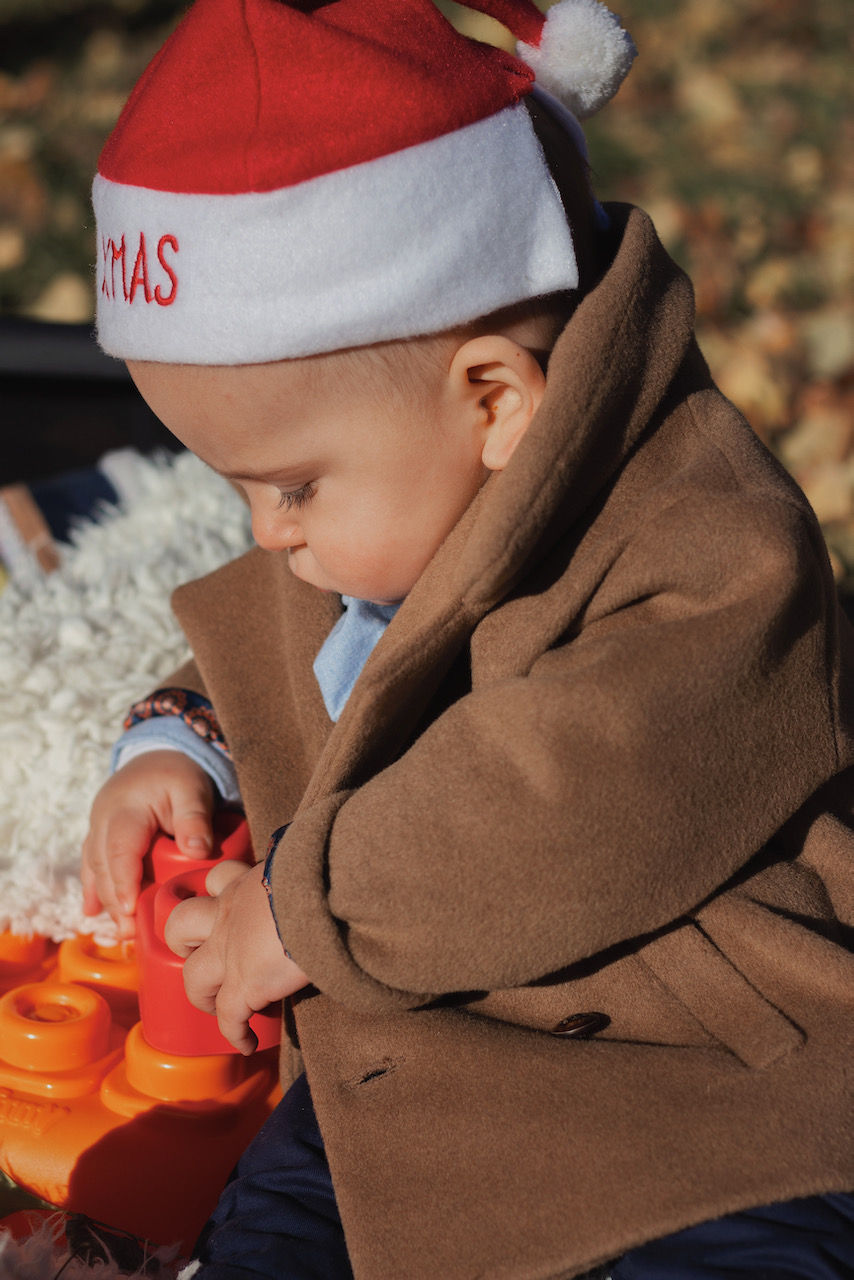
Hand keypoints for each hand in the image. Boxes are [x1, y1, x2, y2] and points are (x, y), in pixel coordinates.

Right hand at [81, 750, 214, 937]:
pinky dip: (94, 888)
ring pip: (95, 868)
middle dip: (114, 901)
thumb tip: (198, 850)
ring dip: (105, 899)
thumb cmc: (177, 774)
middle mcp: (103, 820)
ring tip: (120, 931)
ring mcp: (98, 827)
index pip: (120, 850)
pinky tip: (93, 912)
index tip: (128, 909)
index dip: (123, 881)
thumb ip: (194, 817)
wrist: (158, 754)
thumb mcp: (191, 788)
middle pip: (104, 866)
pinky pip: (92, 863)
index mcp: (125, 809)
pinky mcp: (100, 834)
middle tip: (129, 933)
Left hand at [164, 860, 309, 1053]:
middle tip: (208, 953)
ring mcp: (230, 951)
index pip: (220, 878)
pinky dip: (236, 1034)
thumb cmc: (326, 874)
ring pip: (192, 977)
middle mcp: (229, 913)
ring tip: (218, 1005)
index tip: (234, 907)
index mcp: (248, 881)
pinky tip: (247, 1044)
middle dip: (185, 941)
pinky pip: (229, 1018)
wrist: (327, 895)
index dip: (218, 892)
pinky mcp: (244, 985)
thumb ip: (304, 874)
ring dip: (201, 993)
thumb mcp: (307, 864)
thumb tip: (329, 881)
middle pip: (180, 923)